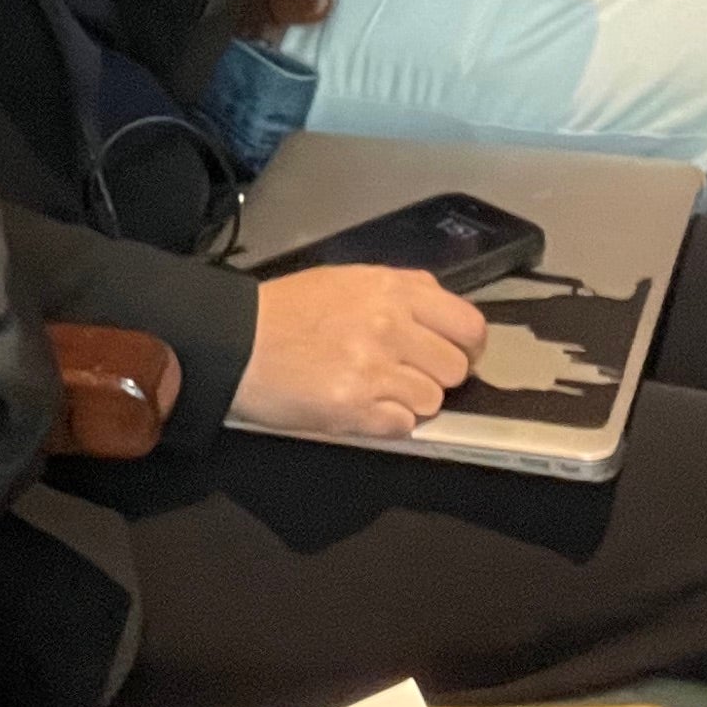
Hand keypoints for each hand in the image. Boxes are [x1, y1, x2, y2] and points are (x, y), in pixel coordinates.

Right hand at [238, 264, 488, 437]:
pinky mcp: (355, 409)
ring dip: (410, 401)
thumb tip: (442, 311)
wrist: (237, 341)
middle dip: (435, 375)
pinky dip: (387, 422)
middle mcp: (390, 327)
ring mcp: (374, 369)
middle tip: (405, 373)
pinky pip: (402, 426)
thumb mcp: (349, 280)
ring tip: (375, 388)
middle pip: (456, 369)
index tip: (452, 353)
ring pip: (432, 401)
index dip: (467, 346)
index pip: (469, 326)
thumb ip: (401, 291)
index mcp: (393, 290)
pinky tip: (360, 405)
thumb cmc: (289, 310)